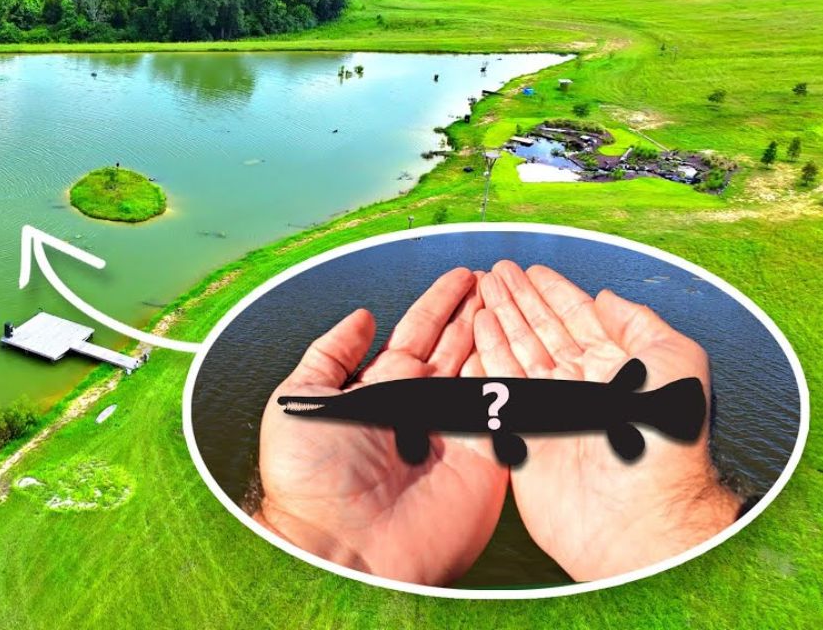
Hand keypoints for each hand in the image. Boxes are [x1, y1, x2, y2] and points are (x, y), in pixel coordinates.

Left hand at [255, 268, 506, 585]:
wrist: (340, 546)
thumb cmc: (308, 480)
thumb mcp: (298, 400)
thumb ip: (328, 354)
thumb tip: (361, 315)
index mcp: (378, 390)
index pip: (417, 334)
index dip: (440, 304)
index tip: (463, 276)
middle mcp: (419, 406)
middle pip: (456, 346)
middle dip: (477, 311)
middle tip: (501, 277)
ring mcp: (452, 430)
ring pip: (483, 368)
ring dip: (499, 334)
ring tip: (516, 298)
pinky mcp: (482, 460)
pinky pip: (503, 410)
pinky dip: (514, 376)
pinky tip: (523, 345)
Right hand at [473, 261, 739, 580]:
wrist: (636, 517)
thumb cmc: (667, 444)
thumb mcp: (677, 363)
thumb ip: (641, 323)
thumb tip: (606, 299)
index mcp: (616, 368)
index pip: (577, 319)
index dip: (554, 292)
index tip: (532, 270)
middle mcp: (580, 385)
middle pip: (541, 330)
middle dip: (518, 298)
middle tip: (496, 271)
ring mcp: (548, 409)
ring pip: (515, 352)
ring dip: (497, 318)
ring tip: (480, 290)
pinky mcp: (520, 434)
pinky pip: (496, 387)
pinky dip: (483, 356)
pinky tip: (475, 331)